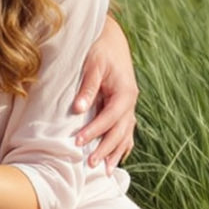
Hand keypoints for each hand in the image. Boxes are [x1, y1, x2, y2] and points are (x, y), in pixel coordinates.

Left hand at [72, 15, 138, 167]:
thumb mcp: (93, 64)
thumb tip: (78, 108)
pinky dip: (122, 145)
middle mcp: (130, 101)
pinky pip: (126, 129)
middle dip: (105, 149)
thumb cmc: (99, 49)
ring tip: (104, 171)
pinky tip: (117, 158)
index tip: (78, 143)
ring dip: (115, 152)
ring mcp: (129, 105)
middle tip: (89, 165)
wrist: (110, 37)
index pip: (110, 117)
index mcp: (125, 92)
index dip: (95, 131)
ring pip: (125, 133)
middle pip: (120, 131)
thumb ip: (88, 87)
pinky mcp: (124, 106)